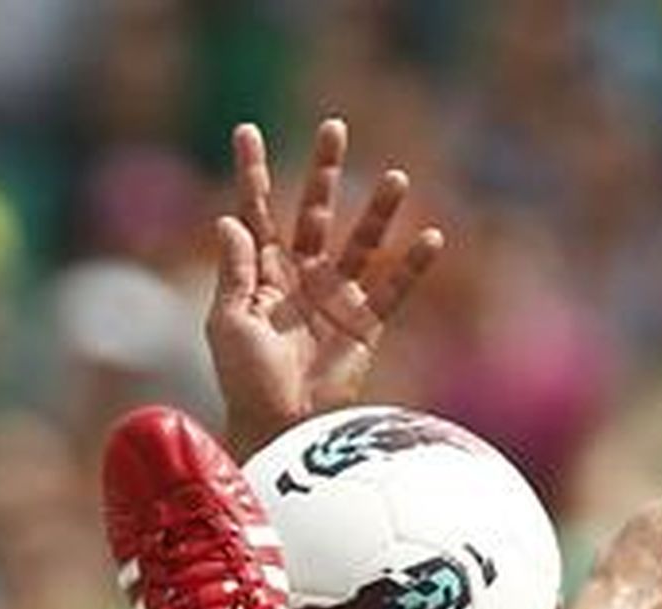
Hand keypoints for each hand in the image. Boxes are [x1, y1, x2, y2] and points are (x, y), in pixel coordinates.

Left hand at [208, 118, 443, 462]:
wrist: (281, 427)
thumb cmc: (245, 382)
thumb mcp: (230, 324)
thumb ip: (234, 273)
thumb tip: (229, 220)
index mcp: (261, 276)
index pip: (255, 214)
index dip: (251, 174)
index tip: (246, 131)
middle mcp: (301, 279)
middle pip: (314, 212)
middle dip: (323, 171)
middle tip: (333, 128)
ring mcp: (335, 298)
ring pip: (361, 241)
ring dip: (379, 211)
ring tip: (397, 177)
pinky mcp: (365, 324)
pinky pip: (395, 288)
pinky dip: (414, 266)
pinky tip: (431, 238)